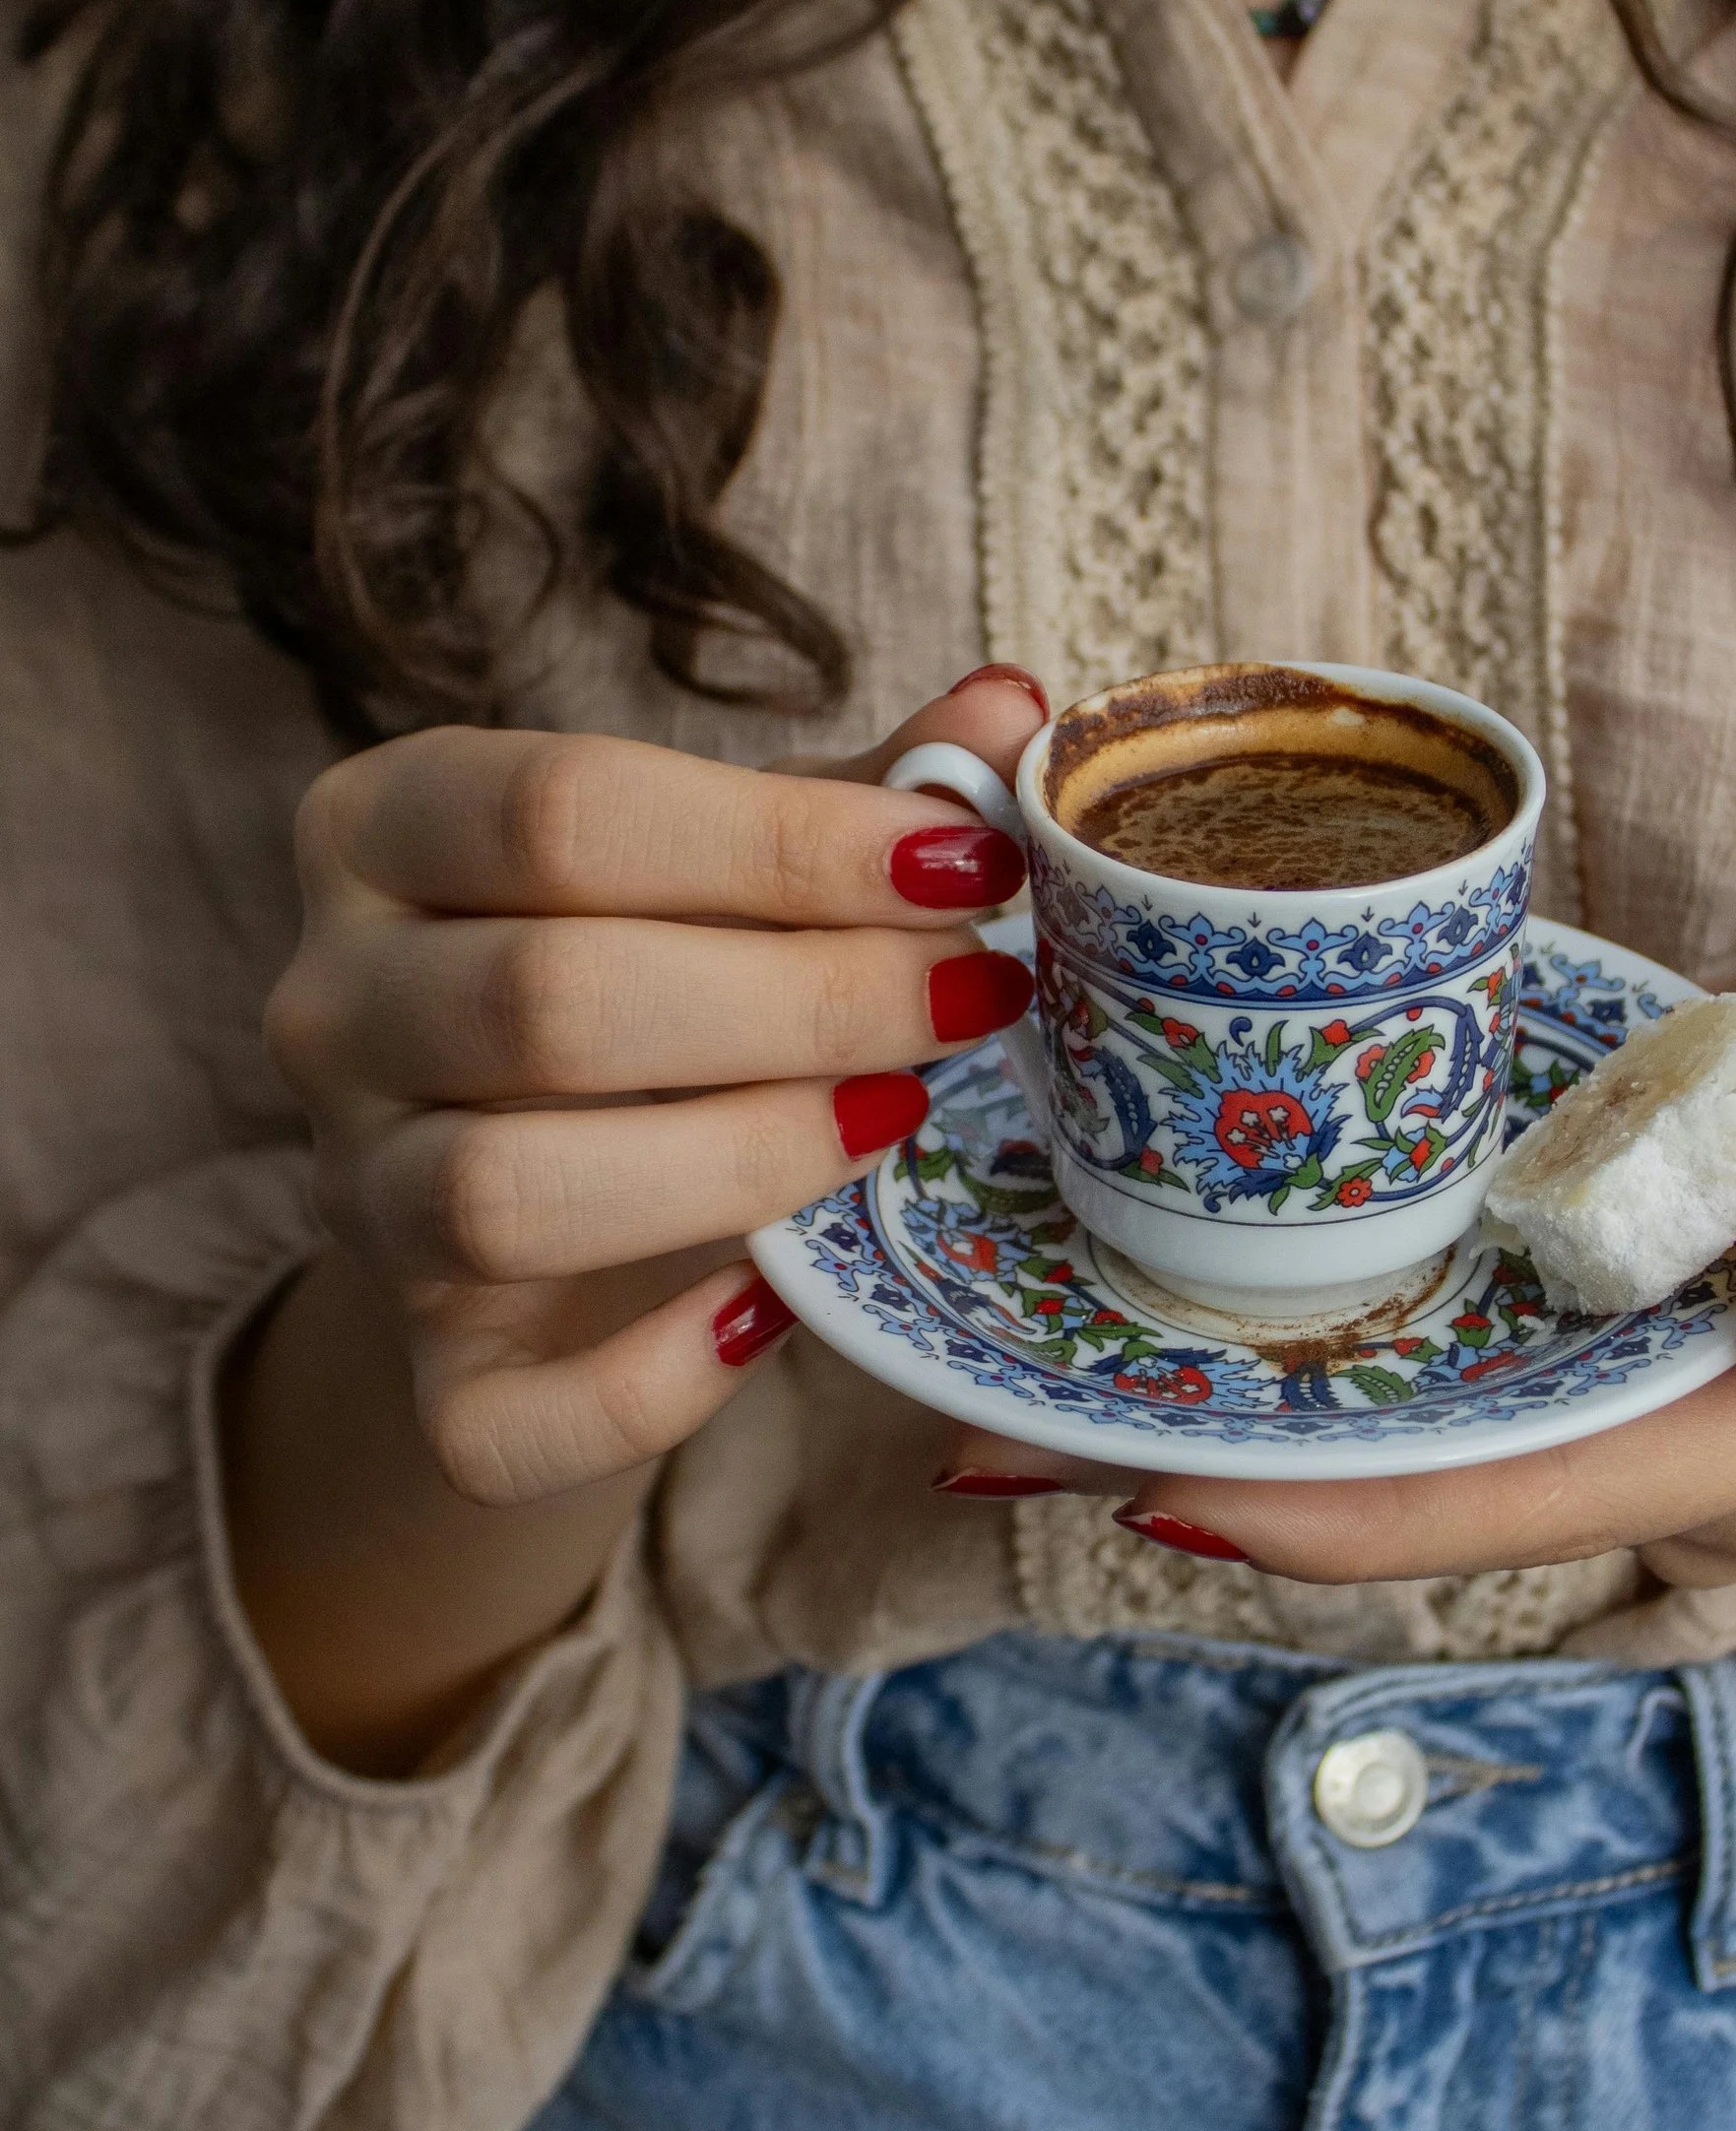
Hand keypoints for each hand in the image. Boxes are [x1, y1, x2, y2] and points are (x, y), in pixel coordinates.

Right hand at [265, 669, 1046, 1508]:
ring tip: (895, 1116)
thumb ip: (862, 794)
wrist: (556, 1212)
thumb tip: (1008, 710)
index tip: (966, 869)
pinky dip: (657, 1383)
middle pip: (546, 999)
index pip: (560, 809)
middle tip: (975, 997)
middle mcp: (330, 1007)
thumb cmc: (654, 980)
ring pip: (508, 1194)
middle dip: (807, 1000)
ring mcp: (355, 1200)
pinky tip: (773, 1306)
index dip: (784, 843)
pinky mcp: (425, 1378)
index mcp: (384, 830)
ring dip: (744, 1157)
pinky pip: (508, 1419)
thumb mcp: (735, 865)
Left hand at [936, 836, 1735, 1590]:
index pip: (1556, 1492)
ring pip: (1446, 1471)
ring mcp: (1679, 1443)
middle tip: (1010, 1440)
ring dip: (1257, 1444)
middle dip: (1244, 1489)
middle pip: (1464, 1508)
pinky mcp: (1623, 1381)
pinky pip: (1461, 1411)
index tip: (1153, 1484)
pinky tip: (1174, 1354)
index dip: (1353, 1512)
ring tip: (1040, 1397)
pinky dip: (1325, 1391)